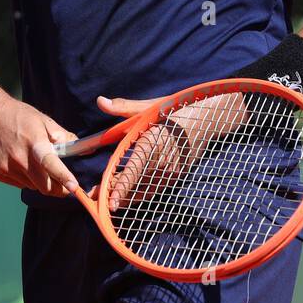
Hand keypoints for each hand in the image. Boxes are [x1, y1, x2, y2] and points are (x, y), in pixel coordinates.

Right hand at [0, 73, 78, 197]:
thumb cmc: (17, 115)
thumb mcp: (43, 121)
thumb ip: (63, 137)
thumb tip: (85, 148)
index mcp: (34, 143)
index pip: (51, 165)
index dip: (64, 178)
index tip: (75, 188)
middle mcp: (19, 158)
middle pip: (45, 186)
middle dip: (58, 189)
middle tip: (65, 185)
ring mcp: (6, 167)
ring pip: (32, 186)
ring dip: (40, 181)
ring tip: (36, 164)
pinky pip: (18, 184)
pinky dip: (25, 179)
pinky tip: (22, 163)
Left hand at [95, 93, 248, 210]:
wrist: (208, 120)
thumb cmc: (175, 111)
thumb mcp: (149, 107)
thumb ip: (123, 107)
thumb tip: (100, 101)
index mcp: (154, 140)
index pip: (135, 168)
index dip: (121, 185)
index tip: (109, 200)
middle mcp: (163, 160)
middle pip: (135, 182)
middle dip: (114, 190)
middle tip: (94, 194)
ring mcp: (171, 171)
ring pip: (143, 189)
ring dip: (124, 194)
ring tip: (104, 196)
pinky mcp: (176, 176)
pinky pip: (153, 189)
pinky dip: (138, 193)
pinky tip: (125, 194)